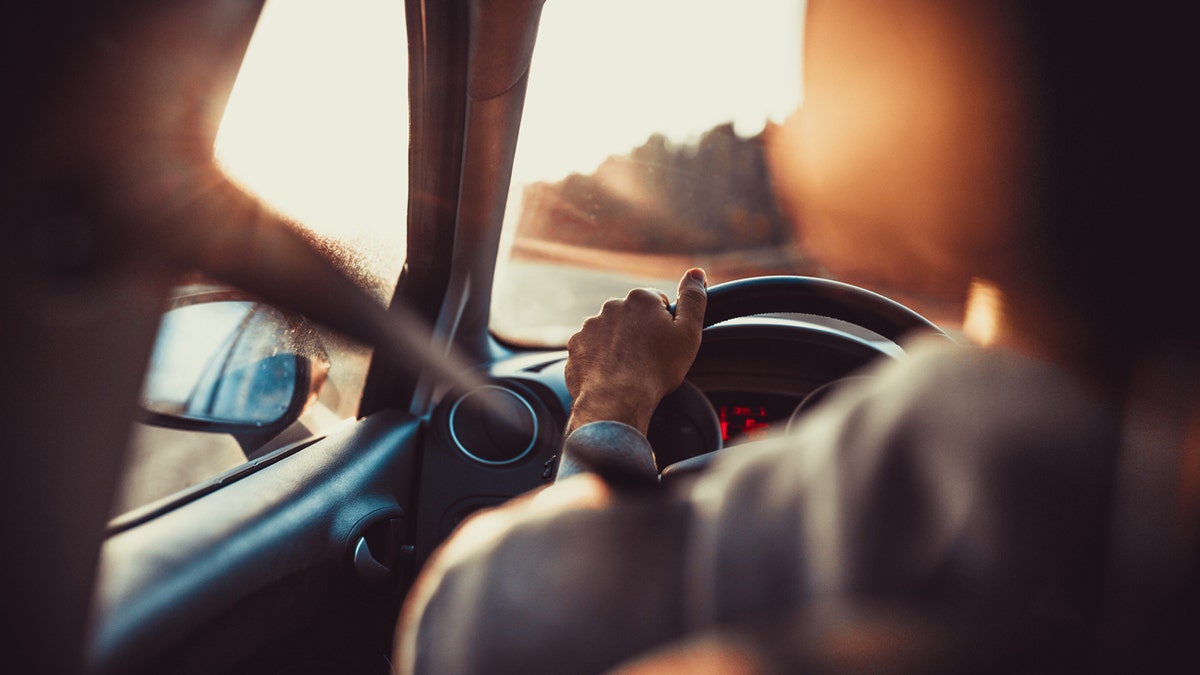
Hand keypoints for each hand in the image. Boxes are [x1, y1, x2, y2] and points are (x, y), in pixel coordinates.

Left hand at [564, 268, 707, 434]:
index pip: (657, 303)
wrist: (616, 399)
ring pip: (611, 333)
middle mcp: (612, 306)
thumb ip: (693, 299)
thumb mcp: (688, 333)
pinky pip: (592, 350)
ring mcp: (590, 327)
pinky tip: (611, 375)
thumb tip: (696, 273)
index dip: (665, 325)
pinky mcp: (575, 347)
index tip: (665, 344)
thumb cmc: (656, 369)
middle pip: (632, 317)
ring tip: (629, 370)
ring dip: (619, 346)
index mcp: (641, 299)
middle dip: (640, 333)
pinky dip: (600, 360)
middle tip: (649, 359)